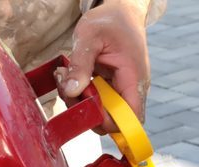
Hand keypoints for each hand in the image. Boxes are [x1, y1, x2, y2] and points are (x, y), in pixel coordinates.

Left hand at [58, 0, 151, 131]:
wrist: (121, 11)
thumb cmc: (110, 20)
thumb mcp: (90, 37)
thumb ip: (80, 65)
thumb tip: (71, 92)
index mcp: (133, 78)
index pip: (130, 118)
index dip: (109, 122)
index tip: (86, 107)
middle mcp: (131, 89)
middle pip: (112, 121)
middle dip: (86, 111)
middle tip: (67, 87)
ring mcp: (121, 89)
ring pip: (101, 112)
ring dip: (79, 102)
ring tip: (65, 77)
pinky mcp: (111, 87)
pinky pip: (96, 101)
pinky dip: (81, 94)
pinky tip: (71, 76)